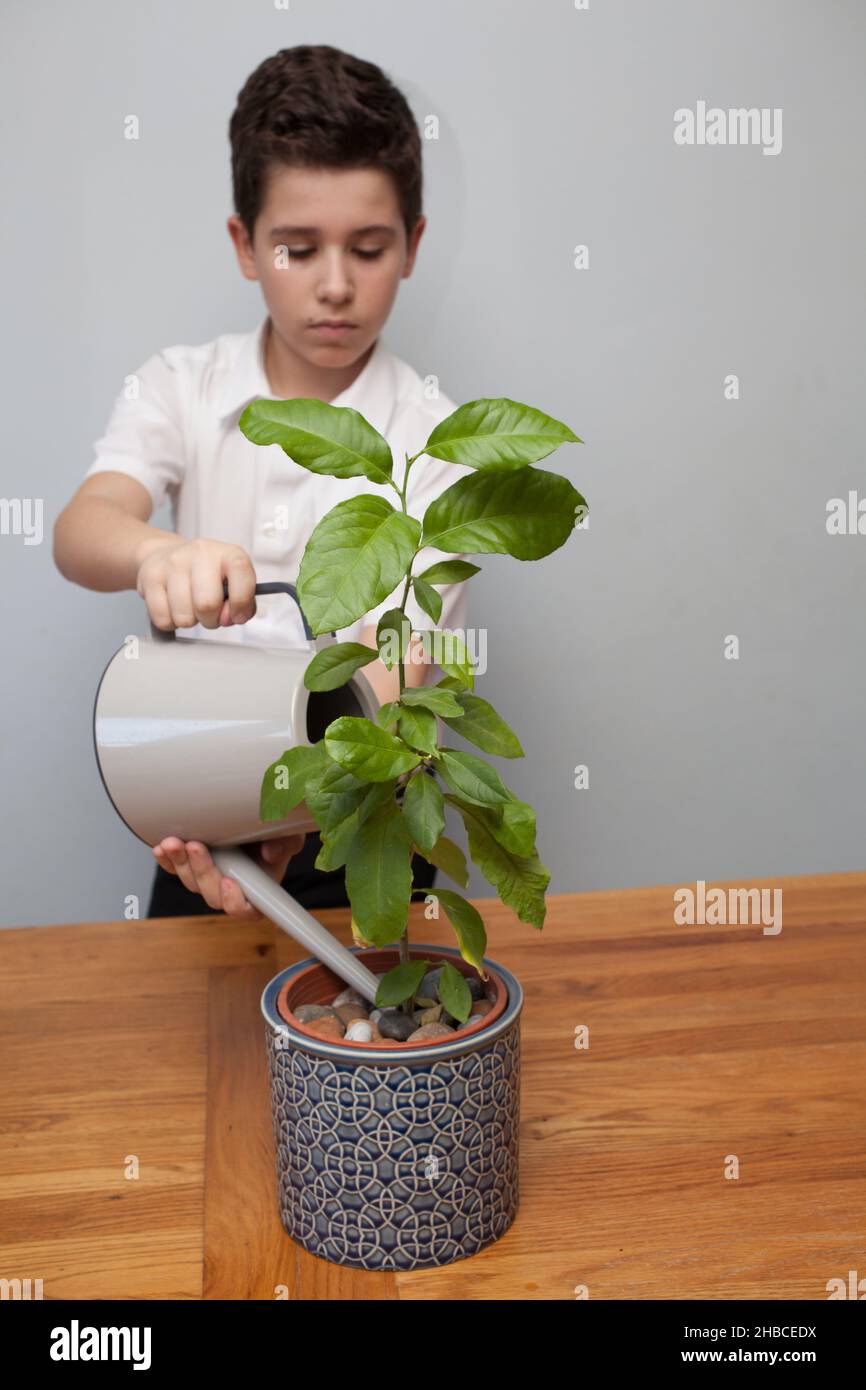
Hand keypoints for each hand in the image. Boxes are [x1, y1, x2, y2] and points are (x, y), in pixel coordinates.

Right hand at [136, 537, 257, 631]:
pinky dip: (170, 622)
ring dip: (190, 621)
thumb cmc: (206, 577)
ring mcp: (173, 562)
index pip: (241, 572)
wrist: (167, 555)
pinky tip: (173, 607)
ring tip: (190, 608)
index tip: (236, 614)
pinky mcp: (150, 576)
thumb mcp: (232, 584)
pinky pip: (162, 618)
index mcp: (228, 553)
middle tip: (208, 614)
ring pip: (184, 616)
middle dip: (210, 620)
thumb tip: (228, 617)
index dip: (241, 602)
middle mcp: (201, 552)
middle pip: (207, 604)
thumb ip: (242, 604)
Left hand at [152, 833, 306, 918]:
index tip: (229, 881)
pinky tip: (161, 849)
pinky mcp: (193, 865)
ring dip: (181, 864)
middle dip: (202, 871)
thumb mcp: (289, 835)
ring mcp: (210, 879)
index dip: (235, 902)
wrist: (256, 819)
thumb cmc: (276, 833)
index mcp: (258, 892)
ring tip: (174, 843)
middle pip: (212, 895)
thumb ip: (286, 845)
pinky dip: (167, 861)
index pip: (246, 911)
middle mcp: (231, 890)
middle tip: (196, 847)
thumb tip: (270, 853)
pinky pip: (176, 870)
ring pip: (191, 882)